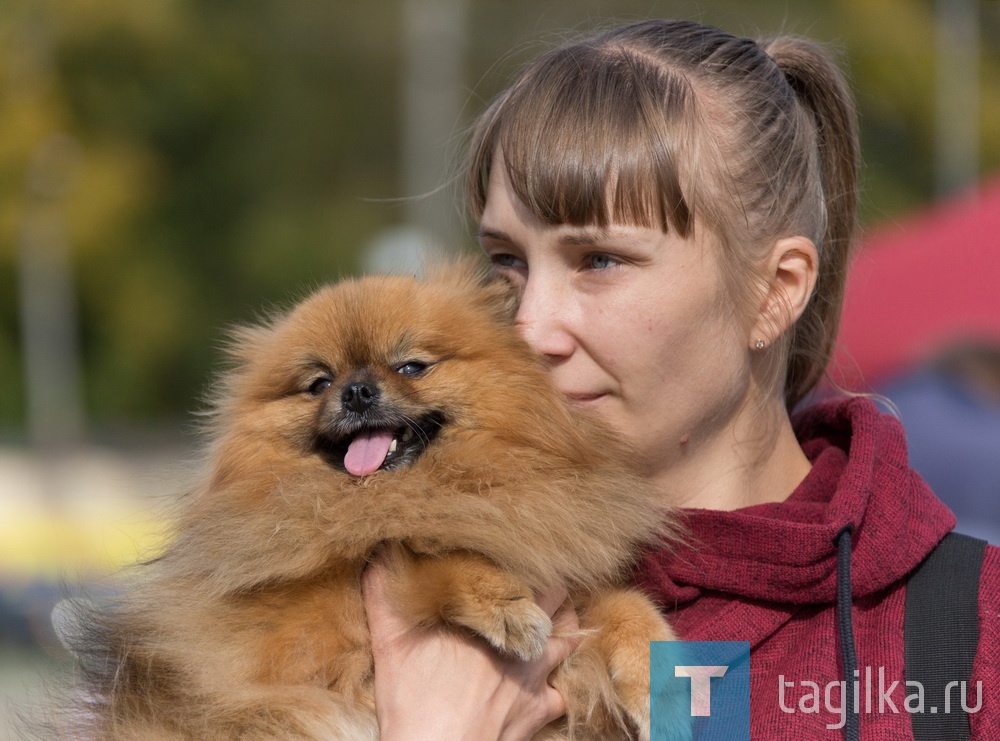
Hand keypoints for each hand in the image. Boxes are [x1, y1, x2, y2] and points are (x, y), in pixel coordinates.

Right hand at [362, 555, 580, 740]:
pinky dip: (559, 683)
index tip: (522, 545)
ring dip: (565, 623)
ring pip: (568, 638)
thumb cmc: (415, 700)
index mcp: (493, 613)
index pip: (522, 571)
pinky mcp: (540, 710)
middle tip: (544, 574)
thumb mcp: (390, 641)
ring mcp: (536, 675)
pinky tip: (550, 680)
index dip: (525, 556)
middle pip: (555, 598)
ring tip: (559, 612)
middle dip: (551, 584)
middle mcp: (523, 638)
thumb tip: (381, 550)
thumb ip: (383, 591)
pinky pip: (562, 692)